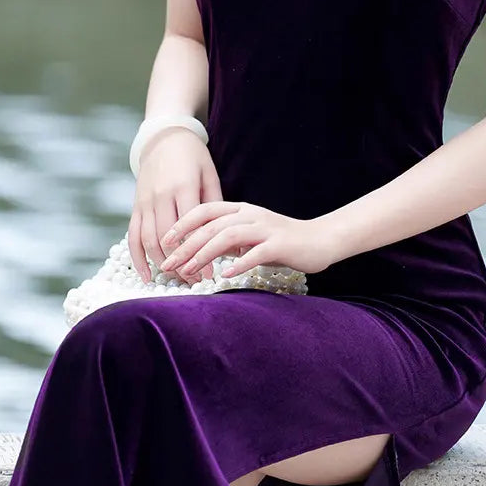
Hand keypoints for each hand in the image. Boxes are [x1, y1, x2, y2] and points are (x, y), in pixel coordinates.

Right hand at [128, 128, 224, 280]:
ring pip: (149, 240)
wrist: (163, 138)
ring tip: (177, 279)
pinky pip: (133, 236)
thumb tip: (231, 237)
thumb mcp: (210, 175)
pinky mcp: (136, 206)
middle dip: (181, 263)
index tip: (209, 273)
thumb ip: (216, 205)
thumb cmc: (193, 158)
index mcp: (183, 186)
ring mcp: (145, 202)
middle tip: (195, 282)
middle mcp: (160, 196)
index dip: (198, 252)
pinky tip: (147, 275)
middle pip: (167, 238)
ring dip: (162, 264)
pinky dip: (137, 259)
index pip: (190, 227)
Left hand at [157, 200, 336, 281]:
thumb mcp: (251, 236)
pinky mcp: (280, 244)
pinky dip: (239, 263)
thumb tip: (201, 250)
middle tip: (169, 265)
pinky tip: (226, 275)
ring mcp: (266, 228)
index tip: (165, 241)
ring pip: (228, 236)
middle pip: (211, 226)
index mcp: (241, 210)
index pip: (205, 210)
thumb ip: (229, 239)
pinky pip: (256, 252)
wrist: (321, 239)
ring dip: (205, 254)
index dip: (183, 224)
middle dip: (186, 246)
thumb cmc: (283, 241)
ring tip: (190, 272)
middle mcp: (251, 215)